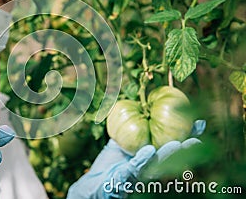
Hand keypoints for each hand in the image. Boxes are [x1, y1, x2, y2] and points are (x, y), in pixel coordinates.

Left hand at [66, 120, 205, 198]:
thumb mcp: (120, 144)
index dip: (186, 136)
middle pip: (169, 157)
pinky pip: (134, 168)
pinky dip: (142, 160)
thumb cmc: (108, 165)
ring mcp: (138, 174)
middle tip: (198, 137)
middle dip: (185, 148)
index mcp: (149, 157)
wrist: (93, 183)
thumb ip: (130, 130)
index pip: (170, 145)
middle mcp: (147, 168)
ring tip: (179, 144)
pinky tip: (149, 151)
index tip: (200, 124)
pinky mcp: (125, 178)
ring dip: (169, 154)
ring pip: (156, 165)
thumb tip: (138, 108)